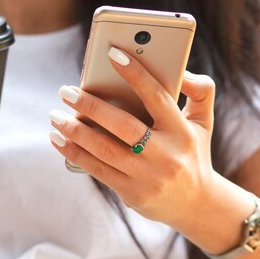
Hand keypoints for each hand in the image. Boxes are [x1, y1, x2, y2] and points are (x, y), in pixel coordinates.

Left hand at [49, 47, 217, 226]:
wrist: (196, 205)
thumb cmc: (193, 153)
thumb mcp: (204, 123)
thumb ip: (200, 91)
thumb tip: (182, 70)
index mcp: (182, 132)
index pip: (157, 97)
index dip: (136, 74)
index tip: (113, 54)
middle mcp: (166, 155)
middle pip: (124, 126)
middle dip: (91, 106)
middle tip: (66, 91)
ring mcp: (148, 176)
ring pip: (105, 150)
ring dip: (75, 131)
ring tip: (55, 115)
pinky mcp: (132, 193)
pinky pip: (98, 170)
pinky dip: (75, 153)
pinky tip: (58, 139)